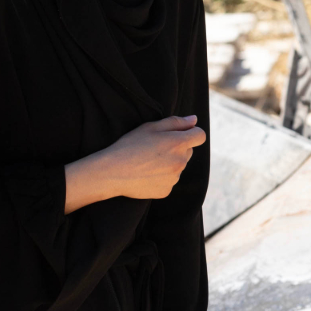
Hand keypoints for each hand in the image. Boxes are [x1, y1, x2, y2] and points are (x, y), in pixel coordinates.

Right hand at [64, 115, 205, 212]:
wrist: (111, 173)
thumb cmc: (129, 146)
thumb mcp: (150, 128)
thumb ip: (176, 122)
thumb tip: (194, 120)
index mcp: (179, 144)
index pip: (200, 135)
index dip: (191, 133)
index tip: (179, 134)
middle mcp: (181, 162)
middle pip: (188, 151)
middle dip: (177, 148)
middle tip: (155, 149)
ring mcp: (174, 178)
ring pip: (178, 166)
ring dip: (169, 163)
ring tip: (147, 162)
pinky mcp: (166, 190)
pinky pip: (169, 181)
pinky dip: (162, 178)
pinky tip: (146, 175)